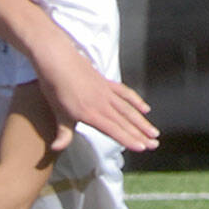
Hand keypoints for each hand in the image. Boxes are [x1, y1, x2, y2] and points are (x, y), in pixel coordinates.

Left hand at [35, 48, 157, 151]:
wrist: (57, 59)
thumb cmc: (54, 87)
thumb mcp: (57, 113)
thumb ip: (62, 133)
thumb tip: (56, 149)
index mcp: (90, 114)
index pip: (114, 130)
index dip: (129, 140)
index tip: (143, 148)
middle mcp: (102, 104)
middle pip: (125, 122)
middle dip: (141, 134)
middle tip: (155, 145)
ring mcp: (106, 92)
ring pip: (128, 109)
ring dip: (142, 121)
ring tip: (154, 132)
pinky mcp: (106, 82)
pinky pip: (125, 92)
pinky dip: (136, 100)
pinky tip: (145, 109)